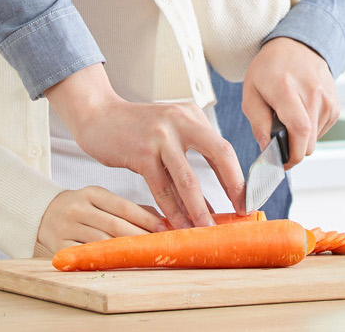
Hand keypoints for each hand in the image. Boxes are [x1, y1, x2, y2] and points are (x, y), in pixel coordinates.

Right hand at [35, 185, 162, 254]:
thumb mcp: (102, 200)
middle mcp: (77, 208)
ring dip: (124, 250)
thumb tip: (163, 220)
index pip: (124, 207)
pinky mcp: (59, 246)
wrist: (43, 213)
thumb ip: (131, 208)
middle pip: (115, 226)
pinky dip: (103, 259)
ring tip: (143, 256)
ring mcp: (66, 227)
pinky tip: (118, 263)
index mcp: (92, 193)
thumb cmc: (83, 208)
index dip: (146, 220)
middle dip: (140, 237)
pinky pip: (85, 254)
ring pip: (101, 242)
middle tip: (160, 246)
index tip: (165, 230)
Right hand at [45, 64, 246, 225]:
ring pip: (187, 179)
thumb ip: (192, 147)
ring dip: (199, 208)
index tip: (246, 199)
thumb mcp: (170, 126)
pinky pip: (161, 188)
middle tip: (240, 212)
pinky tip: (178, 225)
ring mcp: (160, 136)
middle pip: (218, 155)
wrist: (99, 116)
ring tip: (208, 228)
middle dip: (233, 186)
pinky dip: (171, 210)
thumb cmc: (137, 128)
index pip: (224, 147)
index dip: (237, 175)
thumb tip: (219, 185)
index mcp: (192, 115)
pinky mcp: (141, 153)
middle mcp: (181, 121)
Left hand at [241, 38, 339, 168]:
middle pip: (308, 142)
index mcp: (287, 89)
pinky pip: (321, 131)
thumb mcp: (251, 92)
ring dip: (300, 139)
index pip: (299, 130)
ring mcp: (327, 99)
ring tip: (288, 119)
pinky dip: (309, 131)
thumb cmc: (270, 69)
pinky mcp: (335, 105)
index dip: (292, 154)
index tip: (281, 163)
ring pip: (315, 140)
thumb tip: (267, 149)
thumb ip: (258, 122)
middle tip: (277, 143)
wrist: (297, 46)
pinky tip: (300, 114)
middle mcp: (312, 93)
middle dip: (292, 151)